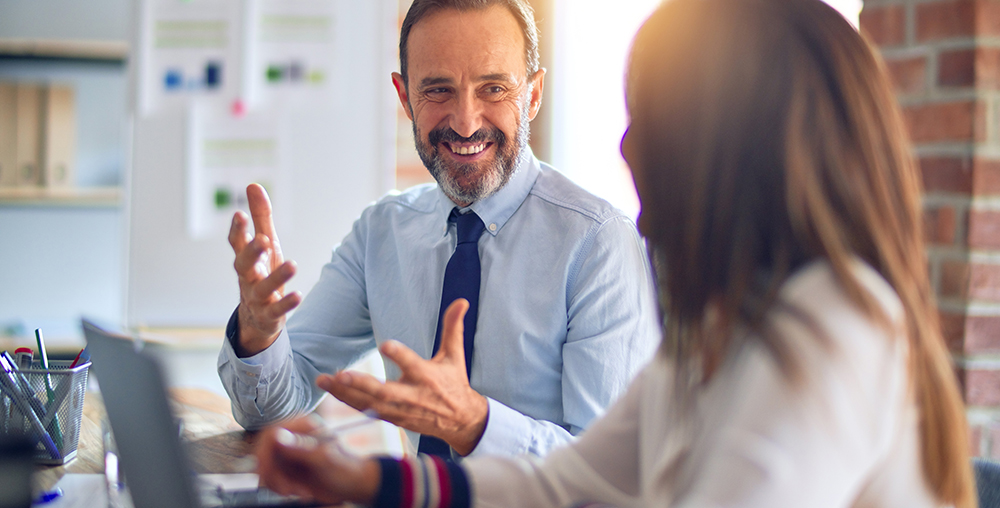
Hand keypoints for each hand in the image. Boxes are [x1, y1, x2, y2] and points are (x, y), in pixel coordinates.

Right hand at [229, 183, 301, 355]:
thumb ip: (260, 217)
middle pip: (243, 265)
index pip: (237, 243)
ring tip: (292, 264)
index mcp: (246, 258)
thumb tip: (253, 185)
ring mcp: (257, 297)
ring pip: (262, 288)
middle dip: (251, 252)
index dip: (237, 230)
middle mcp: (248, 277)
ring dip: (276, 277)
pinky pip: (276, 310)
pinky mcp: (269, 314)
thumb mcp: (264, 243)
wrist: (257, 316)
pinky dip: (286, 303)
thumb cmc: (261, 272)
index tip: (240, 214)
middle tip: (261, 240)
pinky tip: (298, 295)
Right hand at [256, 416, 379, 504]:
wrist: (352, 486)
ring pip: (265, 467)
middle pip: (264, 452)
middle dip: (272, 474)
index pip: (271, 433)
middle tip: (286, 489)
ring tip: (299, 492)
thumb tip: (276, 435)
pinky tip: (298, 491)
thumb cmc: (345, 469)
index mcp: (303, 426)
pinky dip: (280, 488)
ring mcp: (289, 452)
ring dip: (278, 484)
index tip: (268, 472)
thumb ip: (300, 447)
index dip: (264, 453)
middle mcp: (293, 436)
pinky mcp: (287, 467)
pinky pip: (271, 477)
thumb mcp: (324, 459)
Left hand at [317, 299, 489, 455]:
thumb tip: (461, 301)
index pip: (412, 364)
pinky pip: (367, 411)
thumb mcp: (455, 355)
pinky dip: (349, 402)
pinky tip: (332, 390)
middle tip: (341, 375)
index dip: (400, 355)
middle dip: (362, 385)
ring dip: (346, 393)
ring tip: (324, 380)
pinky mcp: (393, 419)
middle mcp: (413, 395)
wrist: (460, 422)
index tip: (385, 345)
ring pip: (370, 403)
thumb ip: (452, 327)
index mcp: (427, 376)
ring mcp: (401, 410)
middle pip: (384, 392)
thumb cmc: (454, 383)